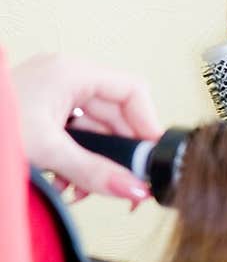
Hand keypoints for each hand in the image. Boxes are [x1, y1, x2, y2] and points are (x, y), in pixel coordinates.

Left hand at [11, 52, 160, 201]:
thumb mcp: (48, 153)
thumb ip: (94, 173)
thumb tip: (134, 189)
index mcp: (73, 72)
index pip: (132, 91)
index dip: (147, 125)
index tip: (150, 158)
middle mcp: (66, 78)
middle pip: (115, 116)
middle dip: (117, 155)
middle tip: (123, 188)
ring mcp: (54, 95)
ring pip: (95, 131)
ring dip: (93, 164)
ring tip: (80, 190)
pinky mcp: (42, 114)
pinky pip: (75, 137)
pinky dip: (75, 162)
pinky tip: (65, 182)